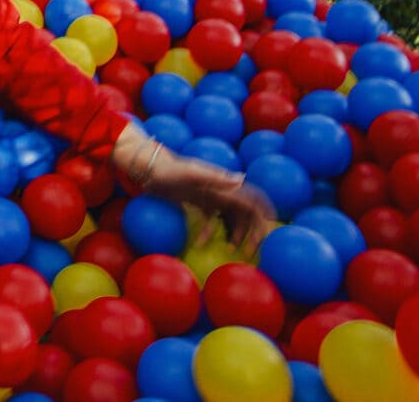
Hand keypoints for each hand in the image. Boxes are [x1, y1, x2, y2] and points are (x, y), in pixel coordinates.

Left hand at [112, 124, 274, 251]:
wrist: (150, 168)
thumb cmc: (170, 169)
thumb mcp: (192, 174)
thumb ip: (216, 178)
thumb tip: (242, 179)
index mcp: (223, 183)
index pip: (251, 198)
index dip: (264, 212)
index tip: (268, 231)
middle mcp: (221, 190)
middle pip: (244, 212)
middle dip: (250, 231)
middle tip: (250, 250)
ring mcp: (210, 196)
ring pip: (230, 218)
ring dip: (234, 234)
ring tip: (232, 250)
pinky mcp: (199, 202)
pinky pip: (210, 220)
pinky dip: (208, 232)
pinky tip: (200, 243)